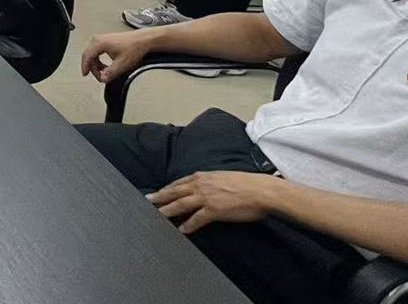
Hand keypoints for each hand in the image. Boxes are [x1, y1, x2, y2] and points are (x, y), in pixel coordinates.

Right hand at [80, 30, 153, 83]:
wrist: (142, 40)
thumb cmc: (134, 48)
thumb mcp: (121, 65)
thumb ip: (109, 73)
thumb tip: (102, 78)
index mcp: (99, 43)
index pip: (87, 57)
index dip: (85, 67)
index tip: (85, 74)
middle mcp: (98, 39)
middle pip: (89, 56)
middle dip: (93, 68)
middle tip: (100, 76)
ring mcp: (101, 39)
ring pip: (92, 54)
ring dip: (97, 65)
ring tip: (104, 72)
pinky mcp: (106, 41)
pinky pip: (97, 52)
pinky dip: (100, 60)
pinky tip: (106, 66)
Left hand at [148, 172, 277, 234]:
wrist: (261, 190)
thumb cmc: (246, 184)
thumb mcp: (223, 177)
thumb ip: (210, 181)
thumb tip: (203, 186)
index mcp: (203, 176)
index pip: (179, 182)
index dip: (166, 188)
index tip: (157, 192)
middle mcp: (201, 185)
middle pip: (174, 192)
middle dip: (159, 197)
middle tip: (147, 201)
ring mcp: (206, 197)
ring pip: (180, 204)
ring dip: (167, 211)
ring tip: (157, 216)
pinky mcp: (214, 210)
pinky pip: (197, 219)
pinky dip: (188, 225)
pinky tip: (182, 230)